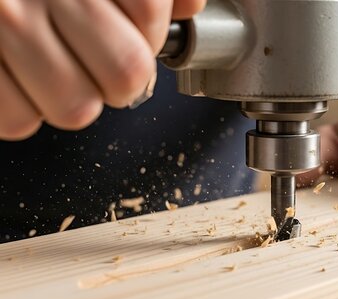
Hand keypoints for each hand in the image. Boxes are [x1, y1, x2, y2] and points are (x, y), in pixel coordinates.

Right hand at [0, 0, 205, 140]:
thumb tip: (190, 7)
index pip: (150, 22)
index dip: (151, 37)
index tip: (136, 33)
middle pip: (125, 75)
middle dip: (120, 77)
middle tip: (98, 61)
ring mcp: (1, 28)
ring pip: (76, 108)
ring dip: (73, 96)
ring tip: (54, 67)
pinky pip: (17, 120)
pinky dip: (22, 108)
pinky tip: (18, 78)